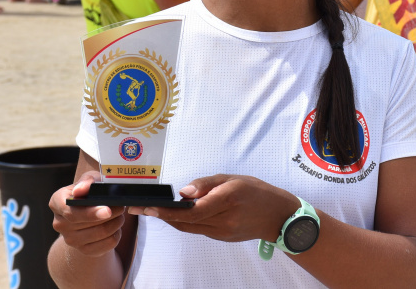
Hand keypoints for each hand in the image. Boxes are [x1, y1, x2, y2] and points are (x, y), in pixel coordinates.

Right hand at [49, 171, 126, 256]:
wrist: (91, 211)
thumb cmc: (91, 191)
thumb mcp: (90, 180)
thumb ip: (87, 182)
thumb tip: (79, 190)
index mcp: (57, 202)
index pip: (71, 211)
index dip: (90, 212)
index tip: (108, 210)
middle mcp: (59, 223)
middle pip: (89, 223)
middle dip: (111, 213)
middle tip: (122, 206)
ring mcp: (70, 239)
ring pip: (101, 233)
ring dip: (117, 222)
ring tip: (120, 214)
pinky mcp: (83, 250)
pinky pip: (107, 244)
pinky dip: (117, 234)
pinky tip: (116, 227)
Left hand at [128, 174, 299, 242]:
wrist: (277, 216)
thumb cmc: (256, 191)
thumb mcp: (233, 178)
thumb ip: (206, 184)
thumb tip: (183, 192)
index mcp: (227, 200)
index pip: (190, 210)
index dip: (166, 211)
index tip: (148, 207)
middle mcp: (223, 220)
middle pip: (185, 222)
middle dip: (160, 216)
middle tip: (138, 208)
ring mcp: (222, 233)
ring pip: (188, 228)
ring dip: (169, 220)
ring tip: (151, 210)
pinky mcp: (221, 237)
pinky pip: (197, 230)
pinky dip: (184, 222)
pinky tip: (175, 215)